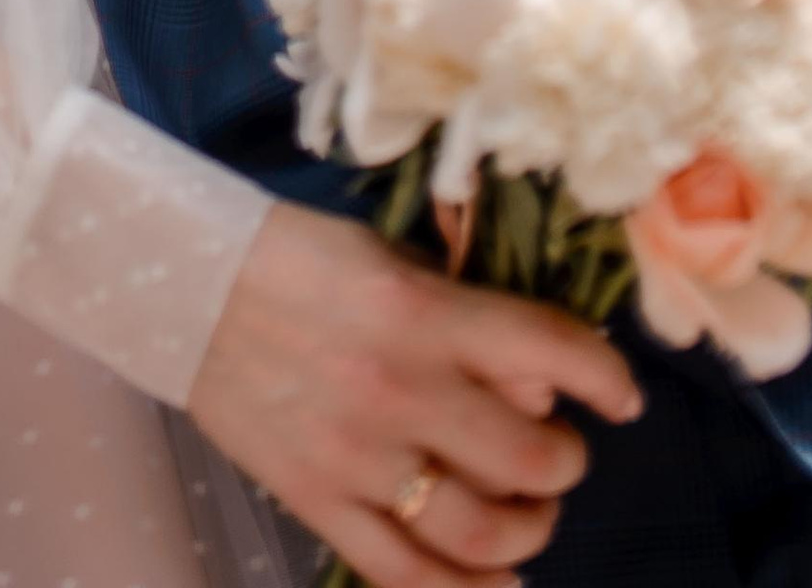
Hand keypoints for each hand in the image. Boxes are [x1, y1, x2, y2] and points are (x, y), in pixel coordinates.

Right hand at [186, 206, 638, 581]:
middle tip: (558, 456)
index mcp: (423, 313)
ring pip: (479, 532)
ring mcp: (358, 458)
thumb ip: (466, 316)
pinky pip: (404, 574)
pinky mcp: (318, 502)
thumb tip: (540, 386)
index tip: (623, 397)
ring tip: (529, 514)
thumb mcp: (391, 259)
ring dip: (528, 531)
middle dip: (564, 465)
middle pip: (528, 460)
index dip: (606, 378)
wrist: (188, 284)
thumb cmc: (298, 256)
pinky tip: (501, 586)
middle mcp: (402, 390)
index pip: (551, 352)